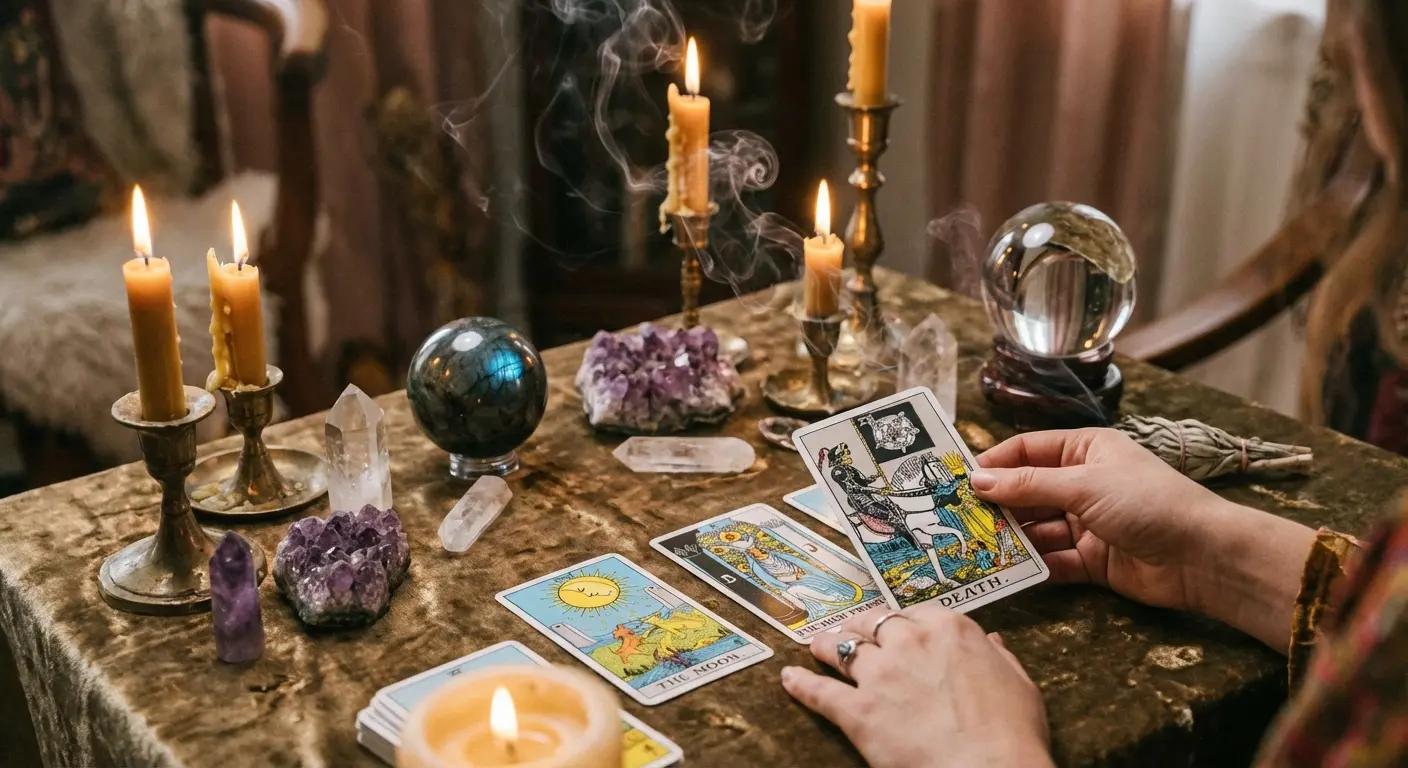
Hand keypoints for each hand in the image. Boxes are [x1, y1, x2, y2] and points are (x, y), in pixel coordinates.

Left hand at [781, 605, 1051, 767]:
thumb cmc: (1011, 733)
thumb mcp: (1018, 684)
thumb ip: (998, 658)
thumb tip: (991, 644)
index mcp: (950, 630)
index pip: (915, 613)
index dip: (902, 621)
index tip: (895, 625)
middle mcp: (909, 642)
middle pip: (873, 622)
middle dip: (859, 625)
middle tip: (850, 628)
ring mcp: (880, 674)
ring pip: (840, 648)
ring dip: (825, 644)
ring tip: (815, 644)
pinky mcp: (858, 710)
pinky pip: (820, 692)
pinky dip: (801, 684)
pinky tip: (789, 679)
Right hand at [972, 428, 1313, 648]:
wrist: (1201, 556)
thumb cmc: (1147, 502)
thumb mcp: (1083, 484)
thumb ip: (1029, 485)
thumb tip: (977, 481)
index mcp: (1085, 451)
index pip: (1028, 450)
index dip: (995, 463)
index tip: (958, 479)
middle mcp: (1082, 483)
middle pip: (1028, 491)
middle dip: (996, 505)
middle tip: (956, 518)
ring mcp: (1086, 523)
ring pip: (1036, 528)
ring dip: (1010, 537)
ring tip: (974, 546)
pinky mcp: (1091, 560)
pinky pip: (1052, 560)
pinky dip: (1032, 565)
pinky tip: (1005, 570)